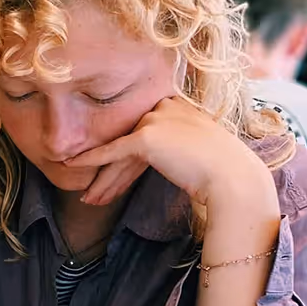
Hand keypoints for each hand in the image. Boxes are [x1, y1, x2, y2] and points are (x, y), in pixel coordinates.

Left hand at [66, 98, 277, 213]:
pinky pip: (112, 152)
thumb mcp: (201, 150)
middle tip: (95, 194)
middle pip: (129, 145)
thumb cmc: (225, 171)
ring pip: (120, 153)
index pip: (143, 136)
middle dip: (112, 174)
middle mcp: (164, 107)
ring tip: (88, 198)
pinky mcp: (145, 137)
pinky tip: (72, 165)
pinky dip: (90, 160)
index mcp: (178, 106)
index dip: (126, 165)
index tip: (114, 183)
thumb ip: (179, 147)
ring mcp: (154, 119)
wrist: (234, 178)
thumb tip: (170, 160)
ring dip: (103, 179)